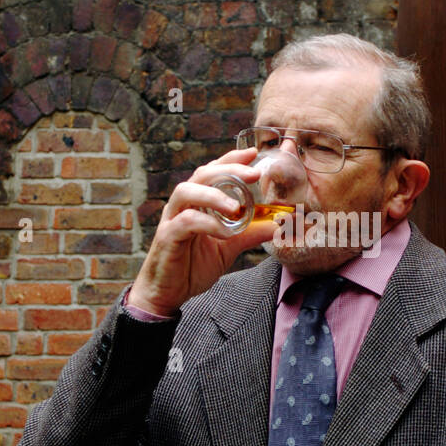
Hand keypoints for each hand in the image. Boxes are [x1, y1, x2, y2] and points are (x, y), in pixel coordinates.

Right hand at [128, 147, 277, 315]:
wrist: (168, 293)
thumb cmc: (193, 265)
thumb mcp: (229, 247)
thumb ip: (250, 233)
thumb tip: (278, 224)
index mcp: (197, 202)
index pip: (213, 171)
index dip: (231, 159)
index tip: (253, 153)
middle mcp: (183, 205)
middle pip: (201, 174)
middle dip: (228, 169)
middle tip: (254, 173)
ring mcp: (172, 219)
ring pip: (187, 192)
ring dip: (213, 194)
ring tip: (236, 206)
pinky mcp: (167, 237)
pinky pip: (185, 223)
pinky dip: (206, 223)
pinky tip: (224, 232)